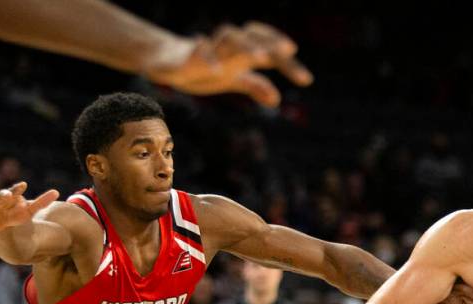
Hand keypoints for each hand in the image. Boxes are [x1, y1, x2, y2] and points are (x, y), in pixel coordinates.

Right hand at [0, 182, 58, 242]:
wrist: (3, 223)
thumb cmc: (16, 214)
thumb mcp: (30, 210)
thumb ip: (42, 201)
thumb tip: (57, 192)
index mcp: (9, 198)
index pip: (14, 191)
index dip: (18, 189)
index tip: (24, 185)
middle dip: (2, 195)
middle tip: (8, 195)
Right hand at [144, 22, 312, 106]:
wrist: (166, 62)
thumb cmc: (204, 68)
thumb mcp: (232, 78)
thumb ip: (254, 85)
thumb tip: (277, 98)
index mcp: (242, 53)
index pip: (269, 50)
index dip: (287, 61)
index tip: (306, 80)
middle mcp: (229, 47)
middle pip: (253, 36)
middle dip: (271, 43)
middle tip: (290, 51)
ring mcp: (209, 48)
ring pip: (229, 35)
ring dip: (245, 44)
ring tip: (260, 57)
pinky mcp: (187, 54)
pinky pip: (198, 49)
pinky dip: (208, 56)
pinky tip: (217, 70)